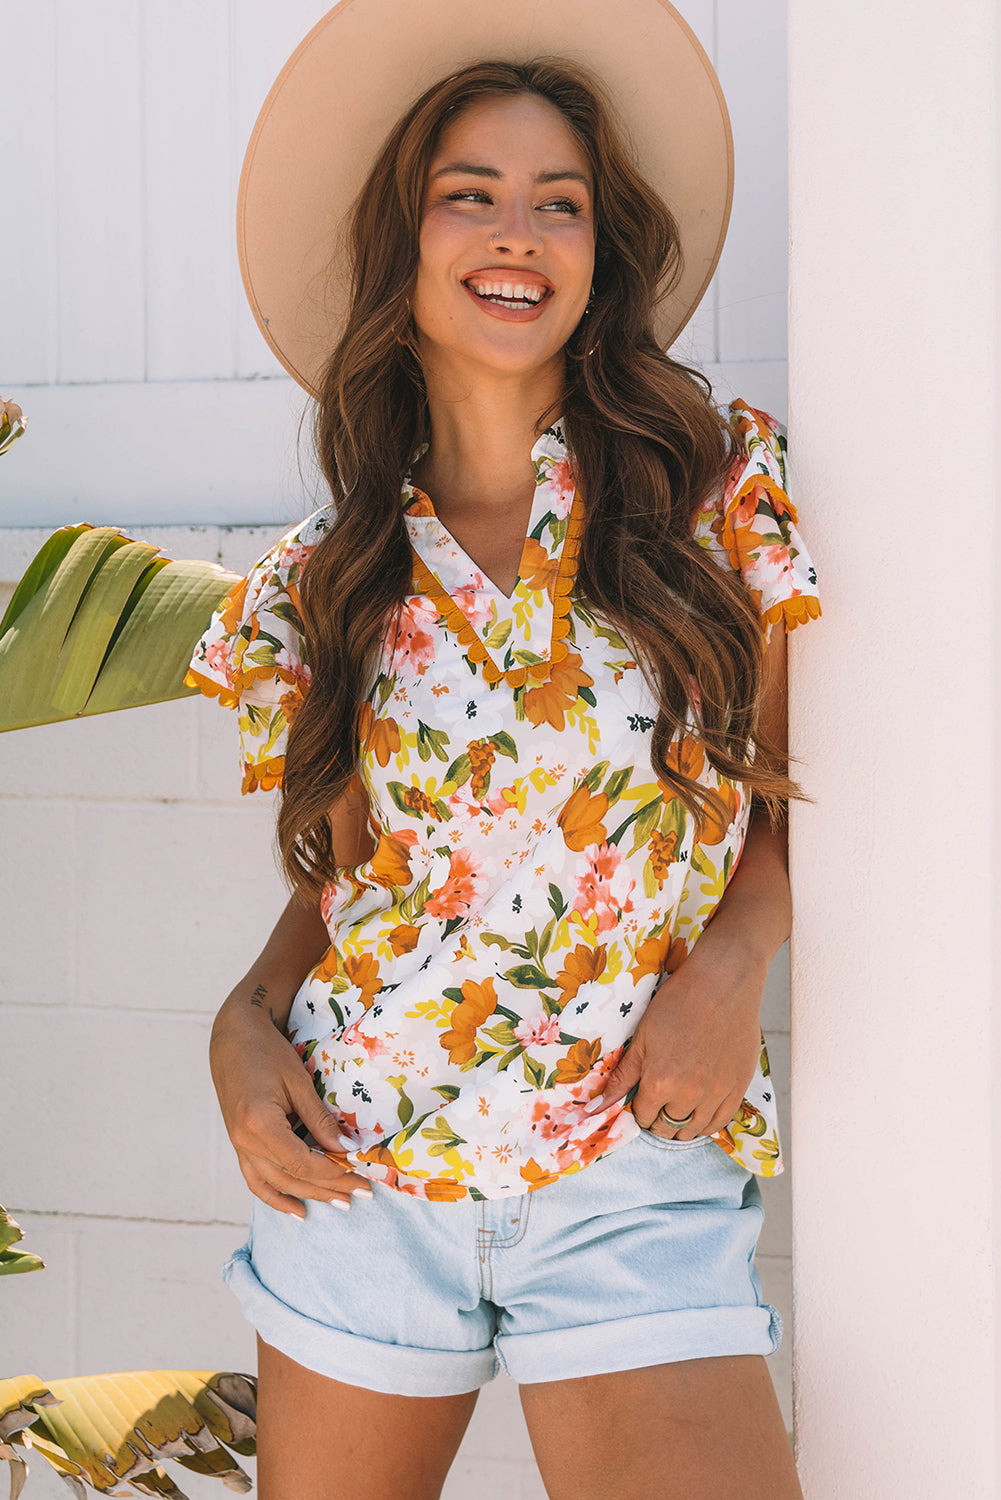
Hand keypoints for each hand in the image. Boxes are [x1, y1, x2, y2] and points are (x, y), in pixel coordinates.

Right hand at [210, 1002, 372, 1217]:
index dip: (333, 1172)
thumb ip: (319, 1119)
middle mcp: (245, 1141)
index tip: (360, 1174)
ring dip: (309, 1196)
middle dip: (329, 1188)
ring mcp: (238, 1146)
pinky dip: (276, 1198)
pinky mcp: (238, 1145)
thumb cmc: (267, 1052)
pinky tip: (297, 1210)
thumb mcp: (298, 1082)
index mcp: (260, 1123)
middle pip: (292, 1177)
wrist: (233, 1039)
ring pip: (275, 1184)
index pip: (302, 1162)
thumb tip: (346, 1150)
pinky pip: (255, 1181)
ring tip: (340, 1204)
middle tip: (363, 1192)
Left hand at [586, 942, 767, 1140]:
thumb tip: (594, 1109)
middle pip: (666, 1127)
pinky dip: (705, 1124)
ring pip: (692, 1131)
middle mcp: (688, 1094)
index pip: (642, 1116)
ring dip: (680, 1125)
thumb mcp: (641, 1038)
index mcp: (659, 1081)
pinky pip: (719, 1123)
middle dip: (657, 1119)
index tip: (640, 1098)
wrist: (722, 983)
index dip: (638, 1109)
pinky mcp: (737, 1088)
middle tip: (657, 1101)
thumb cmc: (678, 1003)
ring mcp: (716, 1094)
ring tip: (676, 1107)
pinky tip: (698, 1112)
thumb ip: (621, 1078)